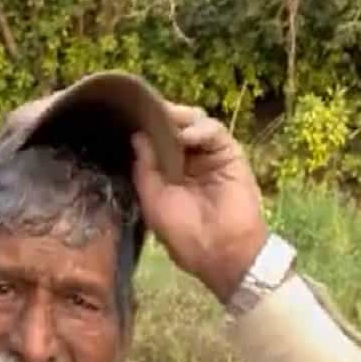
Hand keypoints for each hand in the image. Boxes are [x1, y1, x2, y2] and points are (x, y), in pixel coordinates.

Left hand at [131, 103, 269, 302]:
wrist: (219, 250)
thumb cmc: (183, 233)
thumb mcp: (153, 201)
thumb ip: (145, 168)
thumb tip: (136, 136)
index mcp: (166, 172)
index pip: (155, 140)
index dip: (145, 127)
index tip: (130, 114)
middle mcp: (188, 160)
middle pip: (174, 126)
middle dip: (161, 117)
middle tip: (148, 110)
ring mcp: (209, 156)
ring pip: (194, 123)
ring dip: (179, 118)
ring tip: (167, 121)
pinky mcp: (230, 154)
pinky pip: (214, 132)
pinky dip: (200, 129)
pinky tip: (186, 136)